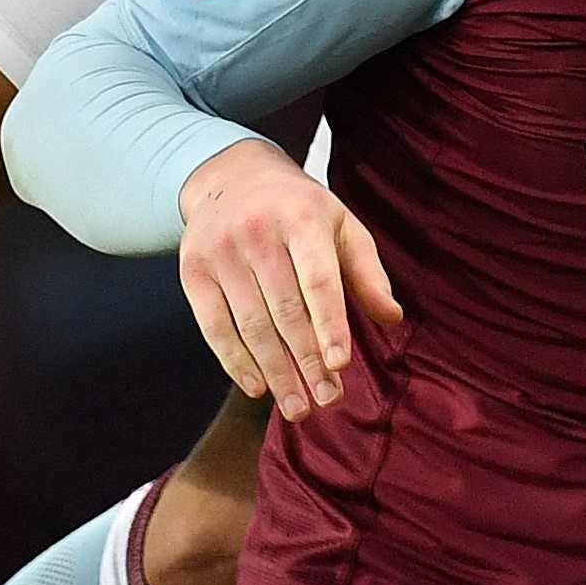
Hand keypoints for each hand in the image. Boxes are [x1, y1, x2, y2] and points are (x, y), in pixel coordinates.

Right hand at [177, 139, 407, 421]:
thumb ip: (367, 271)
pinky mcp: (193, 271)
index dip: (329, 325)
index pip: (318, 280)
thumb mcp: (340, 225)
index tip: (339, 365)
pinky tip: (258, 387)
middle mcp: (258, 232)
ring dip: (276, 373)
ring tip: (297, 408)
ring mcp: (221, 252)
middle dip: (307, 362)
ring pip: (251, 326)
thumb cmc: (299, 209)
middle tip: (326, 401)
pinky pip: (214, 327)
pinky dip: (236, 362)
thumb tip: (393, 318)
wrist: (230, 176)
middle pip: (285, 311)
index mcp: (303, 217)